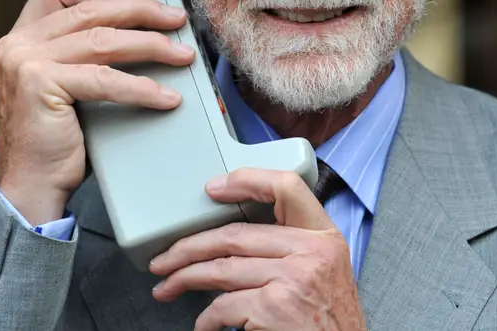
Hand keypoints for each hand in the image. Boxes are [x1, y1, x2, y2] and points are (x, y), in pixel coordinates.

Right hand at [0, 0, 194, 224]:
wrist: (31, 187)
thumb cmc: (56, 138)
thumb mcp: (66, 83)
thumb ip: (83, 51)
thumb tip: (140, 26)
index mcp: (21, 36)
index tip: (144, 2)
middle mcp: (17, 43)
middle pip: (91, 10)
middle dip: (142, 11)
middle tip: (177, 19)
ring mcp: (25, 61)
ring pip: (104, 40)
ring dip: (152, 45)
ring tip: (183, 56)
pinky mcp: (40, 84)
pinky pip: (105, 79)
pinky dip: (142, 88)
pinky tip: (166, 97)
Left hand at [149, 168, 365, 330]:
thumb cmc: (330, 321)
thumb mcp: (325, 270)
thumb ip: (294, 247)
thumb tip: (237, 238)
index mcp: (324, 237)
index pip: (287, 187)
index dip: (247, 179)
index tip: (214, 187)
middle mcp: (310, 252)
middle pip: (236, 234)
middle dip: (191, 247)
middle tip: (166, 258)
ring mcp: (291, 279)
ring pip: (221, 268)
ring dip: (185, 278)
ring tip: (168, 286)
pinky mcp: (273, 308)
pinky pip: (223, 306)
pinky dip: (206, 319)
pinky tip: (203, 325)